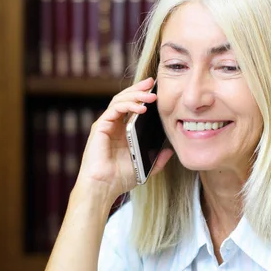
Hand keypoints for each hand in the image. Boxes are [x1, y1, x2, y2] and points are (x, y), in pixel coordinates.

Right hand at [75, 77, 174, 205]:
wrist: (103, 188)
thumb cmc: (119, 179)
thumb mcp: (145, 168)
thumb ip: (157, 160)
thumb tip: (170, 151)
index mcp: (122, 131)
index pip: (132, 107)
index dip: (142, 96)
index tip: (156, 89)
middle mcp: (113, 125)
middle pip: (125, 99)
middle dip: (139, 89)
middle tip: (152, 82)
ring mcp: (105, 125)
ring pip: (119, 100)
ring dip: (136, 95)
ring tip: (151, 95)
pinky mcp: (100, 127)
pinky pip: (114, 110)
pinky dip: (128, 106)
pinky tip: (141, 108)